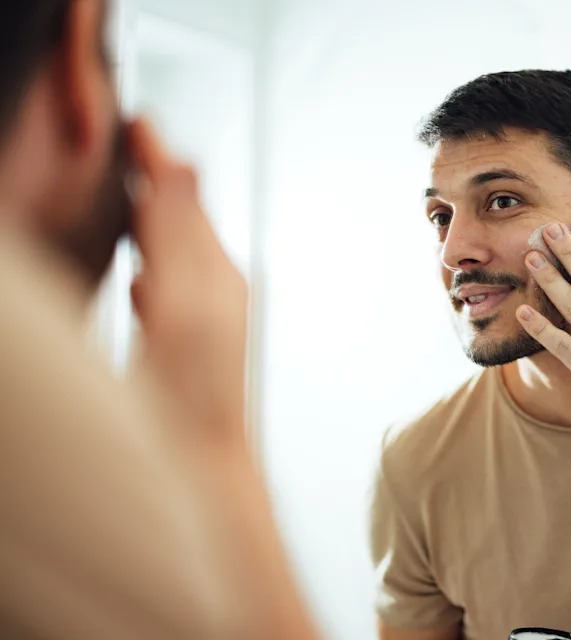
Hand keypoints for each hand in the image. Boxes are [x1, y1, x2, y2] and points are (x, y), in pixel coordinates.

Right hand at [127, 119, 248, 440]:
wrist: (204, 464)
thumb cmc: (192, 397)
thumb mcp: (181, 306)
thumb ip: (178, 237)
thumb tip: (180, 169)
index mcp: (212, 273)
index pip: (181, 197)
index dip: (156, 158)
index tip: (138, 121)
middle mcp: (216, 288)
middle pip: (184, 217)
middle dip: (157, 178)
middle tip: (132, 139)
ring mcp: (204, 318)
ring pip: (176, 251)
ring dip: (153, 217)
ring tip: (127, 188)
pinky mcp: (189, 347)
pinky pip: (170, 290)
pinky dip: (152, 267)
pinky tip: (138, 272)